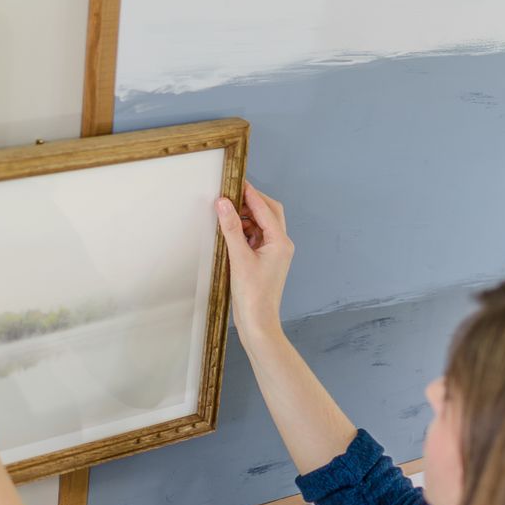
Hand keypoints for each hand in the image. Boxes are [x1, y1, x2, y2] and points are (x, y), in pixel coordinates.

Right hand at [214, 181, 293, 345]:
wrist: (258, 323)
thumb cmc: (253, 295)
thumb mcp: (239, 258)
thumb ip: (231, 228)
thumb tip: (224, 203)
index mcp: (280, 242)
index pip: (266, 208)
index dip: (250, 193)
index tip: (235, 181)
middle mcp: (281, 245)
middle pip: (268, 213)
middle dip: (250, 202)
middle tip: (229, 195)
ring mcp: (274, 253)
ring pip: (262, 225)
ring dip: (246, 217)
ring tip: (227, 214)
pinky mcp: (265, 261)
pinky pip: (256, 238)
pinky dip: (244, 231)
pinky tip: (230, 232)